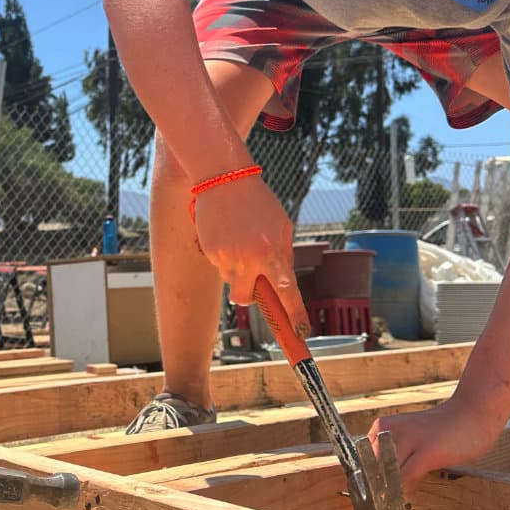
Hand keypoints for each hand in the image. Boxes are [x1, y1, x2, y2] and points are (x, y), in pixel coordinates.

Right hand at [193, 175, 309, 335]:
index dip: (294, 315)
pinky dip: (223, 256)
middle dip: (249, 292)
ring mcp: (227, 257)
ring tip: (238, 240)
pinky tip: (226, 233)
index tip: (299, 332)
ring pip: (231, 282)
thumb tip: (283, 282)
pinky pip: (219, 266)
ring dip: (236, 271)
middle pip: (246, 299)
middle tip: (250, 272)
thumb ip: (283, 255)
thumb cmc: (256, 201)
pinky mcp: (210, 252)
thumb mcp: (280, 225)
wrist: (222, 177)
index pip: (286, 292)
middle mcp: (250, 259)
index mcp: (272, 252)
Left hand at [368, 399, 506, 496]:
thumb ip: (393, 454)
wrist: (471, 413)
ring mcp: (409, 440)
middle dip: (374, 488)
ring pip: (386, 473)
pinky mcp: (427, 452)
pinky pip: (406, 476)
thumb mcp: (408, 436)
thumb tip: (379, 482)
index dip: (363, 479)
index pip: (362, 458)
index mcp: (382, 426)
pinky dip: (402, 490)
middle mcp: (390, 430)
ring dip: (387, 491)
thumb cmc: (441, 429)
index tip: (363, 497)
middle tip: (376, 506)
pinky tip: (406, 497)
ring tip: (390, 505)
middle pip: (371, 467)